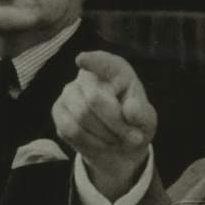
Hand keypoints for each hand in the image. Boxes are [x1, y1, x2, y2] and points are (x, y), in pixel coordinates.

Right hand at [52, 51, 156, 200]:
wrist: (119, 144)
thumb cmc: (134, 123)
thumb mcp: (147, 119)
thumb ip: (141, 113)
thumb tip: (130, 110)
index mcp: (115, 70)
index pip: (103, 62)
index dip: (93, 61)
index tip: (82, 60)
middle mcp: (88, 76)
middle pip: (95, 98)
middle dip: (116, 123)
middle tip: (134, 137)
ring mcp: (69, 92)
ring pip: (82, 116)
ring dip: (105, 135)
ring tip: (118, 139)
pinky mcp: (58, 111)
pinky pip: (71, 130)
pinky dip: (91, 142)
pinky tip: (102, 143)